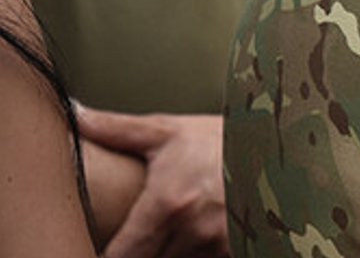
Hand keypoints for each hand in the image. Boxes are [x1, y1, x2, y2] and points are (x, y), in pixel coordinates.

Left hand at [76, 107, 227, 257]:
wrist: (284, 142)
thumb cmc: (225, 137)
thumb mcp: (171, 131)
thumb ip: (119, 130)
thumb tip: (74, 116)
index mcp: (168, 205)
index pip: (121, 256)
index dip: (111, 255)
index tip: (110, 246)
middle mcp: (194, 231)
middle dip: (143, 252)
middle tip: (144, 234)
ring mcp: (221, 244)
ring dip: (173, 252)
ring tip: (176, 229)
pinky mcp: (240, 249)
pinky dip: (200, 252)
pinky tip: (201, 235)